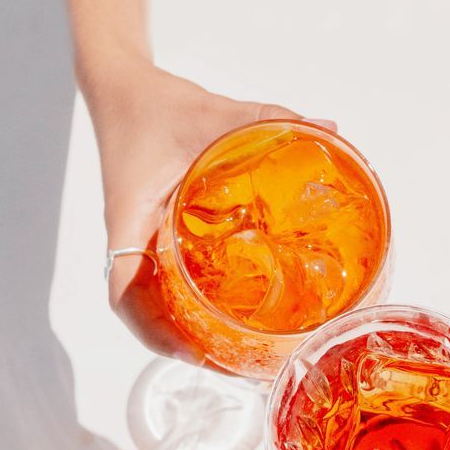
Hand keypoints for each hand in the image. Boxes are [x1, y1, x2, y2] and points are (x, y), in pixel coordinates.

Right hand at [82, 55, 333, 360]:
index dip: (154, 333)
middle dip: (180, 345)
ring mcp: (138, 237)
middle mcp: (129, 237)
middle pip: (141, 311)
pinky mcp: (151, 230)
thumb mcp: (212, 113)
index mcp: (130, 219)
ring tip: (228, 350)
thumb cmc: (153, 104)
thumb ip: (268, 120)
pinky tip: (222, 306)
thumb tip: (328, 131)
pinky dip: (186, 301)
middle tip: (229, 363)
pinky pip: (162, 277)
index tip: (195, 353)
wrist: (120, 87)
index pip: (124, 293)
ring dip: (182, 329)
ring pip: (150, 300)